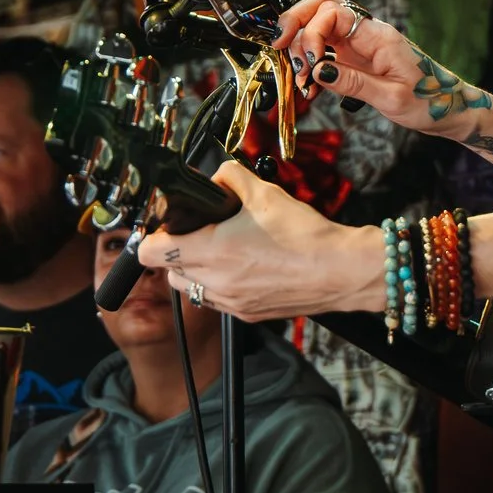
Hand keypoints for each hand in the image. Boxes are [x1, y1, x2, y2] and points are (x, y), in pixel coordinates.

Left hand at [137, 162, 385, 320]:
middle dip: (177, 252)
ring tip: (221, 250)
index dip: (154, 236)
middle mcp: (216, 283)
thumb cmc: (304, 235)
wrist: (341, 271)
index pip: (152, 253)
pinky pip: (217, 300)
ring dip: (196, 270)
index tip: (168, 225)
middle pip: (170, 272)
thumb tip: (214, 177)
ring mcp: (231, 304)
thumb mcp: (263, 192)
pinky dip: (219, 284)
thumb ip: (230, 177)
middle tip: (199, 233)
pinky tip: (243, 266)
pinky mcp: (247, 315)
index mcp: (213, 251)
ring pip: (191, 289)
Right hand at [272, 0, 482, 134]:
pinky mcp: (357, 57)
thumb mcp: (391, 97)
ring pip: (319, 26)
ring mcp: (361, 44)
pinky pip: (326, 50)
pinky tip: (310, 87)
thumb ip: (352, 82)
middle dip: (295, 24)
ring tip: (300, 79)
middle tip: (279, 49)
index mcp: (378, 36)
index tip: (309, 64)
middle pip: (321, 7)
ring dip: (300, 47)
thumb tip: (318, 71)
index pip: (333, 12)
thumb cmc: (430, 100)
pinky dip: (311, 64)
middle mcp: (367, 33)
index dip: (311, 32)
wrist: (450, 108)